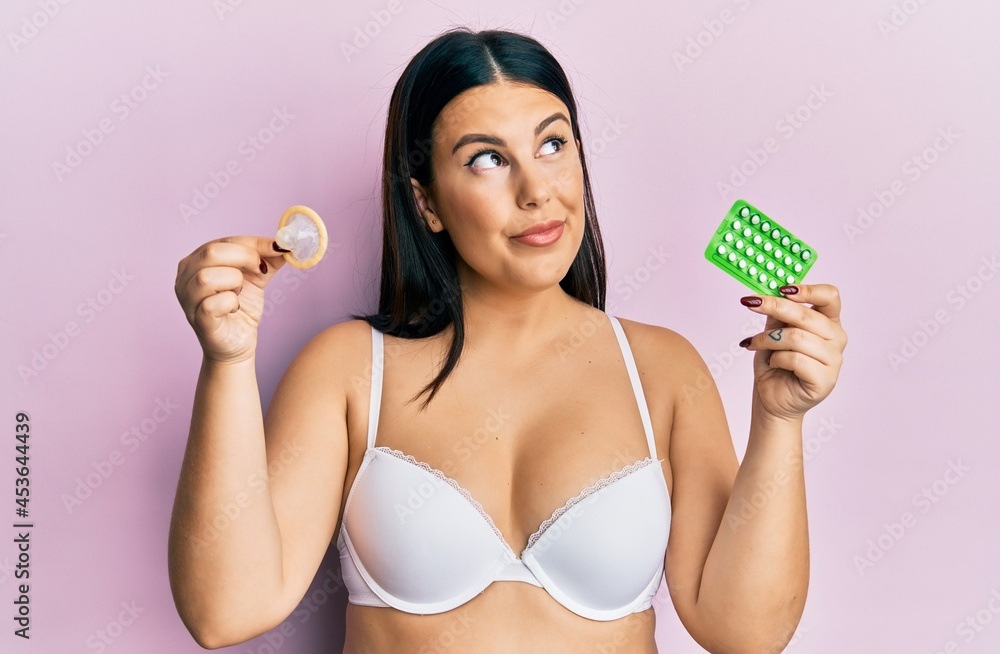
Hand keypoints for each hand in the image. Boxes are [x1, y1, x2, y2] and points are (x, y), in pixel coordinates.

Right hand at [174, 236, 285, 363]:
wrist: (237, 344)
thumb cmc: (241, 307)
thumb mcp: (256, 277)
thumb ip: (268, 258)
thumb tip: (286, 243)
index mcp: (198, 260)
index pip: (225, 241)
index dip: (254, 243)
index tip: (278, 247)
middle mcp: (186, 276)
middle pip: (212, 253)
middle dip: (245, 258)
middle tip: (260, 271)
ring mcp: (188, 299)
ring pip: (207, 278)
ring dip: (234, 283)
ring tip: (239, 293)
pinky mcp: (198, 320)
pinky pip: (212, 304)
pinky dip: (230, 303)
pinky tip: (234, 308)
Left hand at [738, 283, 846, 421]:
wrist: (772, 398)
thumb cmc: (775, 364)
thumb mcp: (773, 331)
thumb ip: (778, 312)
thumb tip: (772, 291)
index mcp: (828, 322)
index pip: (830, 296)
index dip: (808, 290)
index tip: (783, 288)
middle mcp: (836, 339)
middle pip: (808, 315)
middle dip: (775, 307)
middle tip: (751, 304)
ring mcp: (834, 360)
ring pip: (797, 337)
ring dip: (769, 339)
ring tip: (755, 344)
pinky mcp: (825, 380)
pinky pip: (796, 359)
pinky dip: (777, 358)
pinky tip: (774, 363)